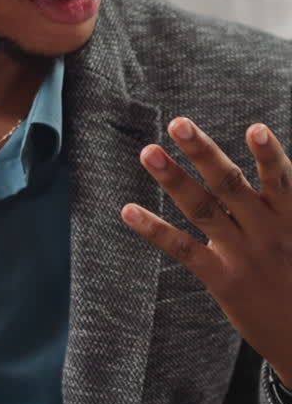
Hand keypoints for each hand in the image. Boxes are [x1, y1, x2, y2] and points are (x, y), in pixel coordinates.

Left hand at [121, 118, 291, 381]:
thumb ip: (287, 205)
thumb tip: (279, 170)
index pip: (281, 180)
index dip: (269, 155)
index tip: (256, 128)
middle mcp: (267, 232)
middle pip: (230, 185)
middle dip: (204, 152)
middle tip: (178, 123)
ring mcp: (243, 256)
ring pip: (203, 209)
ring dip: (173, 178)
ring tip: (148, 151)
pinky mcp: (223, 280)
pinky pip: (184, 250)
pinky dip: (154, 229)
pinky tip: (128, 210)